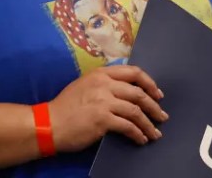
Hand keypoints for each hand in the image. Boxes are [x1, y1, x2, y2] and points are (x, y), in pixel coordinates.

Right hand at [49, 65, 165, 150]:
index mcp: (100, 74)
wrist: (50, 123)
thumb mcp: (84, 86)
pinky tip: (141, 139)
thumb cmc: (66, 107)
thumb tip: (126, 92)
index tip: (157, 94)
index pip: (133, 72)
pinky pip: (128, 126)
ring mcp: (103, 101)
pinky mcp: (103, 118)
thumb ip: (103, 84)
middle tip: (161, 116)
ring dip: (149, 124)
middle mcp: (103, 84)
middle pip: (138, 92)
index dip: (149, 83)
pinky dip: (138, 134)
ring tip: (155, 133)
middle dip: (154, 106)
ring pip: (136, 110)